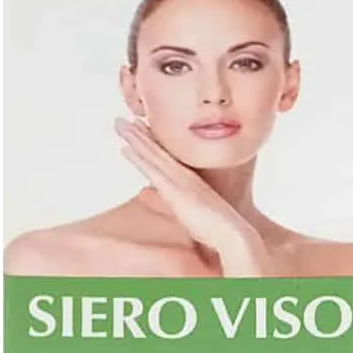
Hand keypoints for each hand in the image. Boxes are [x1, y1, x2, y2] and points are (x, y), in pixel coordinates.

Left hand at [114, 118, 270, 275]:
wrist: (232, 234)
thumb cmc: (213, 228)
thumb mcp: (184, 212)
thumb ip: (161, 201)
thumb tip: (141, 192)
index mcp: (189, 180)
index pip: (166, 156)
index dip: (152, 140)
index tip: (140, 127)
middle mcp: (184, 175)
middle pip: (158, 150)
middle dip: (141, 134)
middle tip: (125, 118)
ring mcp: (180, 180)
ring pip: (153, 154)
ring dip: (136, 138)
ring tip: (120, 124)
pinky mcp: (175, 190)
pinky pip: (152, 169)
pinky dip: (139, 157)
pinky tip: (125, 147)